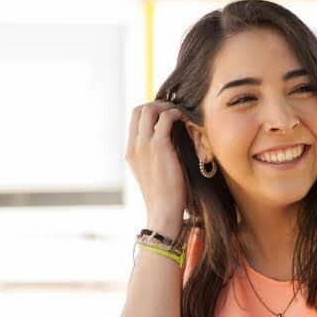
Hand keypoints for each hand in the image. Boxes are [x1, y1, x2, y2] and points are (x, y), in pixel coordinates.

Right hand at [125, 101, 187, 237]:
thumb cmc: (164, 198)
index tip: (166, 116)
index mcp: (131, 152)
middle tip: (175, 113)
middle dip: (158, 105)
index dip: (150, 112)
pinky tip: (186, 120)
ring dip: (167, 107)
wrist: (163, 212)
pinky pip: (166, 117)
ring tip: (181, 115)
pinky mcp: (159, 146)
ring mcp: (144, 145)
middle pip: (140, 109)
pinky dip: (176, 114)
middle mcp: (134, 146)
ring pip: (150, 109)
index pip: (134, 119)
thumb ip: (156, 158)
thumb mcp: (154, 175)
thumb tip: (171, 146)